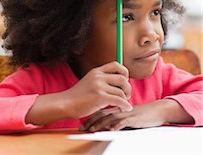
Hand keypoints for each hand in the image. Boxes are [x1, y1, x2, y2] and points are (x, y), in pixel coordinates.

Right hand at [26, 61, 131, 125]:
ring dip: (126, 99)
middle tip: (126, 95)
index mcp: (95, 71)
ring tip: (123, 104)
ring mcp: (98, 86)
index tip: (125, 81)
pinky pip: (120, 100)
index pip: (116, 65)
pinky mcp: (100, 97)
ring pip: (122, 91)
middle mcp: (98, 77)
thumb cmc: (77, 96)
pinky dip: (125, 105)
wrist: (65, 103)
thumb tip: (118, 82)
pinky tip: (125, 108)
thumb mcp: (89, 82)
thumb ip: (101, 80)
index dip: (124, 72)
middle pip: (123, 78)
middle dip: (128, 88)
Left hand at [80, 99, 194, 131]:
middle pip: (101, 114)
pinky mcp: (135, 118)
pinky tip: (112, 129)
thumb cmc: (140, 114)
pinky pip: (125, 121)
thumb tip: (102, 127)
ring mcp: (126, 113)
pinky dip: (118, 125)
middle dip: (90, 121)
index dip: (88, 118)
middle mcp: (118, 109)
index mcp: (114, 108)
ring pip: (111, 117)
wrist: (157, 111)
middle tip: (81, 128)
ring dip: (100, 124)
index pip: (98, 111)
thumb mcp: (124, 116)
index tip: (80, 125)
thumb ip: (114, 119)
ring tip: (92, 130)